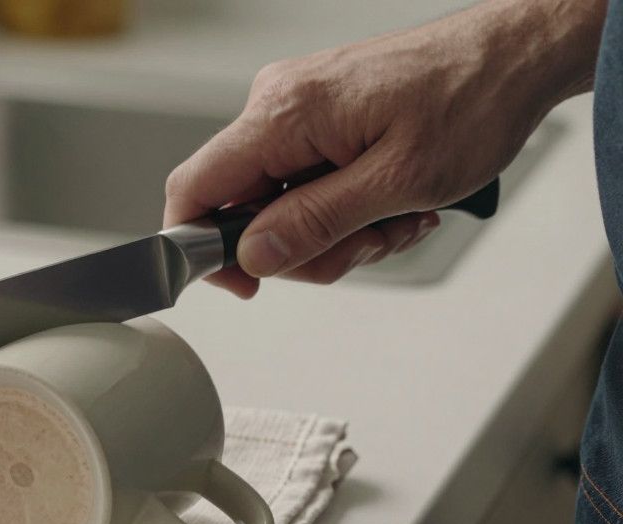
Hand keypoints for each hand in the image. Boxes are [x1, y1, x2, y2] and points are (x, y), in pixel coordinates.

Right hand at [163, 0, 603, 297]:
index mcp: (283, 113)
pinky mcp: (318, 119)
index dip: (203, 249)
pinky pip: (305, 185)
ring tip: (394, 219)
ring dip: (336, 232)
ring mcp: (297, 111)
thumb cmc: (471, 99)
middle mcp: (278, 104)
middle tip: (363, 245)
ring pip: (280, 206)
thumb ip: (315, 223)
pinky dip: (346, 208)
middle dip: (303, 247)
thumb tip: (253, 254)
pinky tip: (390, 202)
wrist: (513, 55)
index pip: (194, 189)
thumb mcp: (397, 182)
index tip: (244, 284)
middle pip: (242, 211)